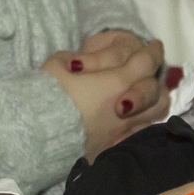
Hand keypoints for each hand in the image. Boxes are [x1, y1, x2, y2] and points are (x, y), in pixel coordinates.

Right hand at [43, 35, 169, 158]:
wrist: (37, 135)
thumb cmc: (47, 96)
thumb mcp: (56, 67)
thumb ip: (71, 59)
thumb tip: (75, 63)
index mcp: (116, 82)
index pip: (146, 63)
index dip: (153, 51)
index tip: (155, 46)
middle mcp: (126, 108)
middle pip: (157, 91)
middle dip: (154, 79)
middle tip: (149, 73)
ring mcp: (121, 131)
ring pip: (154, 115)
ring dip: (151, 104)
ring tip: (145, 99)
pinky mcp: (112, 148)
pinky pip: (138, 135)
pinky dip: (139, 126)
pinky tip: (130, 122)